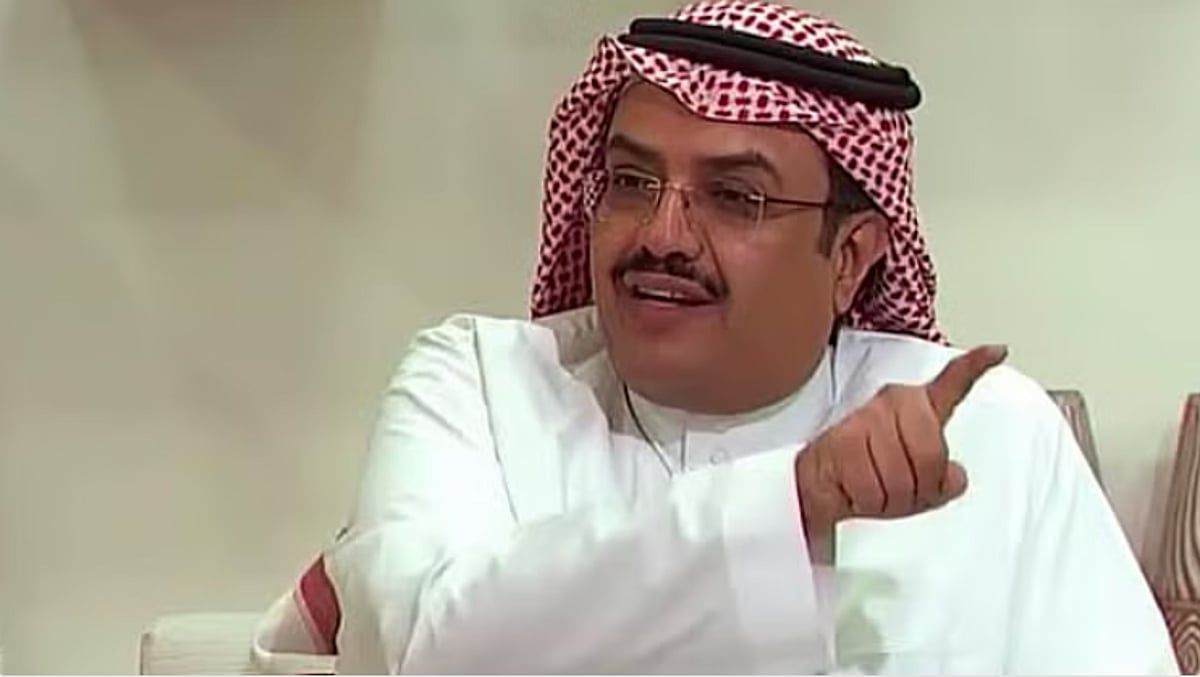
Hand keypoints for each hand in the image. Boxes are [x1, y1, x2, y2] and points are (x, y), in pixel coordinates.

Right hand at [794, 345, 1007, 555]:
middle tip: (899, 484)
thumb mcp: (914, 480)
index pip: (950, 386)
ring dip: (892, 497)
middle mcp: (893, 404)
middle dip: (920, 484)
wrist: (818, 481)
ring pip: (905, 477)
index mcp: (912, 406)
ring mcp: (869, 420)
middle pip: (933, 454)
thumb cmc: (867, 473)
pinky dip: (870, 501)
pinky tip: (857, 487)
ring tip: (875, 484)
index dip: (975, 368)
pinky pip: (876, 489)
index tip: (997, 351)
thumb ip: (942, 478)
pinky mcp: (846, 441)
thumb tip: (958, 476)